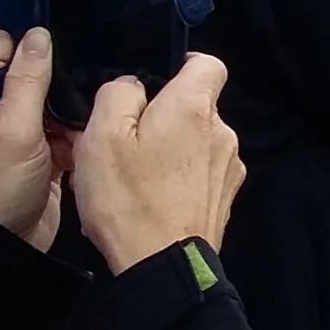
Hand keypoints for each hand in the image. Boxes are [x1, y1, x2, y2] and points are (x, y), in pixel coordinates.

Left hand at [0, 30, 62, 250]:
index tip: (62, 50)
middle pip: (34, 78)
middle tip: (79, 94)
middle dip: (61, 86)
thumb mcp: (12, 127)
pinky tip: (83, 148)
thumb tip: (39, 36)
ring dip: (73, 116)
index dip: (30, 47)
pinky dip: (78, 140)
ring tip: (81, 128)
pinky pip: (66, 137)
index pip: (0, 51)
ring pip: (56, 108)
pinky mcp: (40, 159)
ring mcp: (17, 137)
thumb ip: (28, 79)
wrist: (0, 245)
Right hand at [71, 54, 244, 275]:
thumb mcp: (101, 136)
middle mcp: (221, 132)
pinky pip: (201, 171)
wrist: (162, 264)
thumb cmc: (129, 200)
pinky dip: (179, 176)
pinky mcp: (225, 194)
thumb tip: (132, 85)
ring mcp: (228, 165)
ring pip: (197, 140)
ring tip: (135, 175)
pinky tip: (152, 195)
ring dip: (170, 149)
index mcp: (193, 108)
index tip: (157, 80)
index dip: (183, 65)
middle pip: (196, 106)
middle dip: (163, 115)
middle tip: (126, 140)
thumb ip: (117, 95)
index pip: (208, 65)